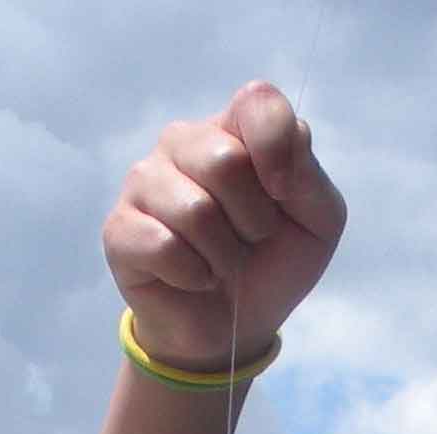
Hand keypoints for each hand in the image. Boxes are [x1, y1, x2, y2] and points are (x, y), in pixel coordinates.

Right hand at [105, 81, 346, 373]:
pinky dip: (193, 276)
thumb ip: (310, 177)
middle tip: (250, 241)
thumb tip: (290, 139)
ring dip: (224, 255)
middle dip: (253, 220)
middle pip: (223, 160)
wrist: (235, 329)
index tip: (284, 194)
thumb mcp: (316, 224)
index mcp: (234, 132)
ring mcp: (145, 182)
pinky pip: (163, 246)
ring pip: (194, 209)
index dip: (276, 146)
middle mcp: (183, 143)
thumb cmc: (273, 265)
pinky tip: (194, 278)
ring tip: (222, 263)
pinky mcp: (120, 228)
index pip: (257, 101)